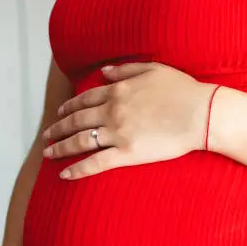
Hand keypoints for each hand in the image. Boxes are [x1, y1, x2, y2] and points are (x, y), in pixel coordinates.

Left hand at [42, 62, 218, 178]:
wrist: (201, 113)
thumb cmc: (182, 90)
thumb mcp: (153, 70)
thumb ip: (125, 70)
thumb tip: (103, 72)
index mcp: (118, 91)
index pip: (85, 100)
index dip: (69, 107)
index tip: (59, 113)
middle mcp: (112, 111)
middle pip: (76, 121)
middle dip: (58, 129)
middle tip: (46, 135)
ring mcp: (117, 133)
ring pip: (80, 141)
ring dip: (60, 148)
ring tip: (48, 153)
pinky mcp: (126, 153)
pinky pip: (95, 163)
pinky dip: (77, 170)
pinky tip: (64, 175)